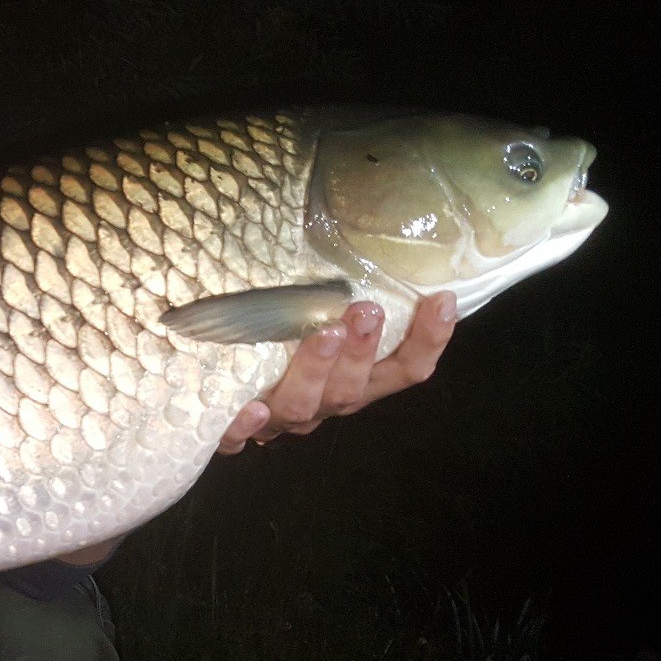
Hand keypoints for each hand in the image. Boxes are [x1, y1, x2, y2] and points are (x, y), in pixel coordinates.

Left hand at [217, 290, 456, 453]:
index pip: (404, 369)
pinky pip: (239, 436)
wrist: (220, 394)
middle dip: (363, 351)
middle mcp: (324, 402)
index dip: (428, 340)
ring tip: (324, 334)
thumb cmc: (278, 343)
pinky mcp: (235, 432)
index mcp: (355, 380)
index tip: (440, 298)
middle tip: (368, 310)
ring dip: (315, 370)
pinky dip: (247, 425)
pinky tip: (252, 408)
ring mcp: (280, 419)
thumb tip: (355, 225)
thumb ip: (336, 291)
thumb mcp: (315, 315)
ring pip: (304, 405)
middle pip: (354, 389)